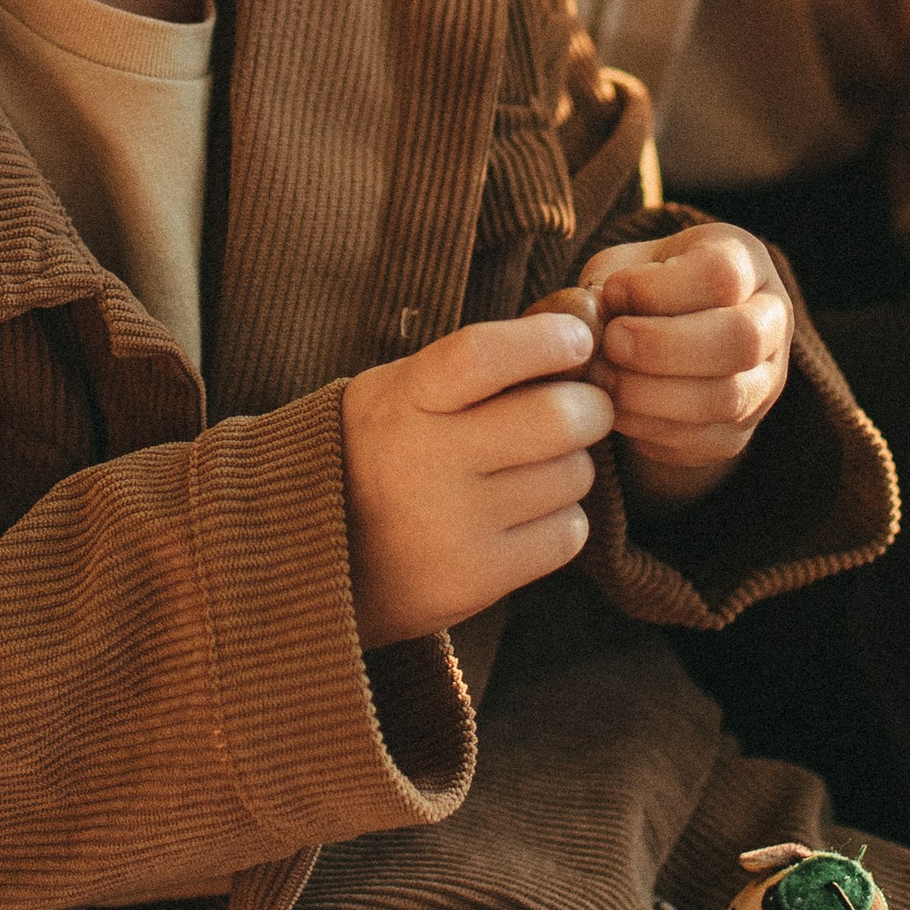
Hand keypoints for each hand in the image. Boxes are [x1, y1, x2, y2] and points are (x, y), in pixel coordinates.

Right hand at [341, 310, 611, 647]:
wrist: (320, 555)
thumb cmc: (382, 452)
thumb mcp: (401, 391)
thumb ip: (477, 365)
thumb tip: (578, 332)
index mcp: (403, 400)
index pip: (484, 354)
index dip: (544, 341)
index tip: (577, 340)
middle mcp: (426, 461)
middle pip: (557, 418)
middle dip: (588, 408)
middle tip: (581, 411)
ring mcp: (452, 525)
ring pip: (573, 476)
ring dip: (570, 468)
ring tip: (530, 471)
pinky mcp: (476, 578)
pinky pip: (567, 533)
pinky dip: (562, 520)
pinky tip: (525, 516)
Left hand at [584, 223, 791, 515]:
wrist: (663, 340)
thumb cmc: (640, 291)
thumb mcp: (623, 267)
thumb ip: (607, 286)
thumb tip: (593, 320)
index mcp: (747, 263)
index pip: (722, 274)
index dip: (658, 289)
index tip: (613, 292)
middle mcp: (770, 322)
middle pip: (740, 339)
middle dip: (662, 346)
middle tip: (612, 343)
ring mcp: (762, 383)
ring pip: (724, 399)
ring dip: (650, 393)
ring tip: (605, 377)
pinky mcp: (737, 433)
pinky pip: (700, 441)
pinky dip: (648, 428)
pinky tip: (617, 407)